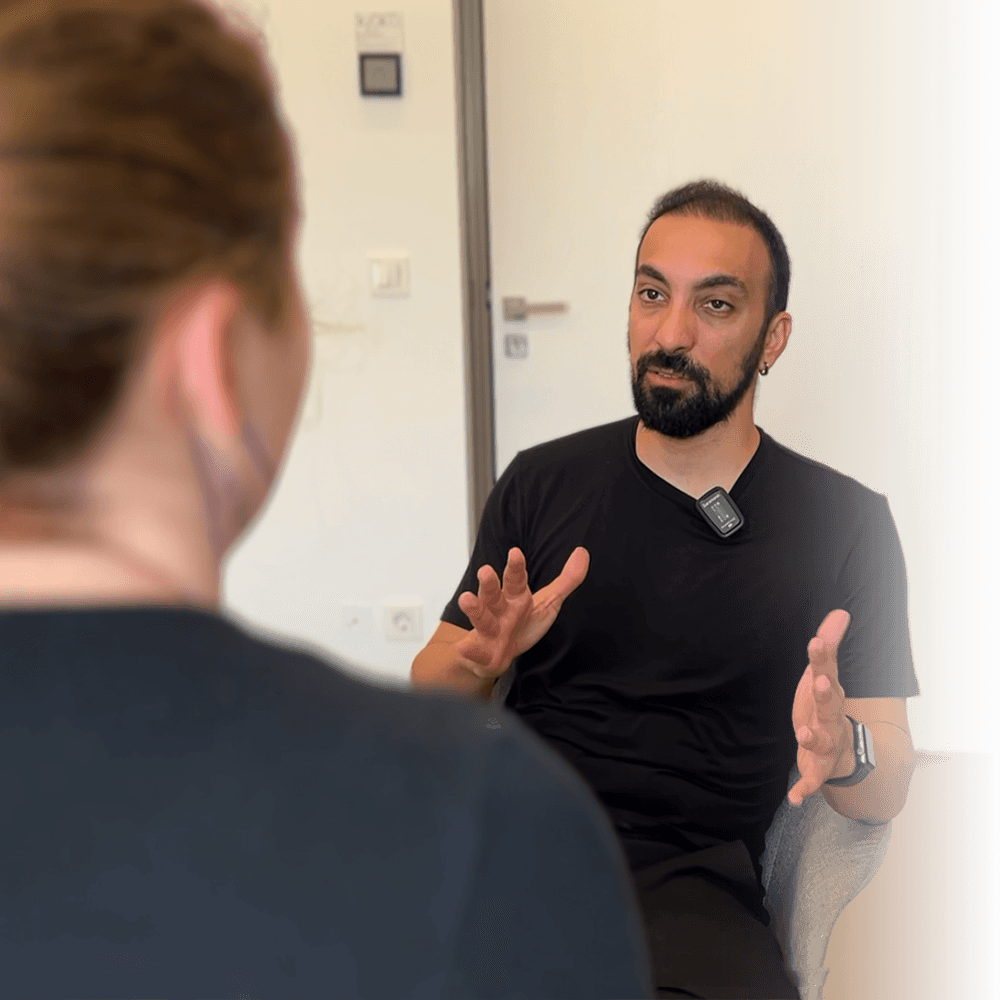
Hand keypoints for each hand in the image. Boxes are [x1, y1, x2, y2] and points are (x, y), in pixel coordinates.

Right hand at [453, 546, 589, 679]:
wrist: (495, 656)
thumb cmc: (521, 625)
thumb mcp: (548, 602)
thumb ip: (566, 580)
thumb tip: (582, 552)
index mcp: (516, 598)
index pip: (516, 579)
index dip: (516, 567)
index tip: (515, 552)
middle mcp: (499, 611)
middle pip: (493, 594)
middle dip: (489, 583)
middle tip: (485, 570)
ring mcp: (487, 631)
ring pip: (480, 618)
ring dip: (473, 608)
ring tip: (466, 599)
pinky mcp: (479, 654)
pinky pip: (472, 652)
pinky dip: (468, 651)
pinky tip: (463, 648)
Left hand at [787, 609, 851, 806]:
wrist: (842, 751)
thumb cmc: (826, 707)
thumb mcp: (824, 676)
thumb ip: (829, 645)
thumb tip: (840, 612)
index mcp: (830, 694)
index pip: (826, 672)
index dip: (822, 658)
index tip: (816, 642)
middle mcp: (832, 718)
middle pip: (830, 705)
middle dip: (826, 695)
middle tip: (821, 683)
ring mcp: (827, 744)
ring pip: (823, 741)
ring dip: (814, 739)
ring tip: (804, 735)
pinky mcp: (818, 768)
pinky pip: (813, 779)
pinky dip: (804, 788)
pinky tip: (793, 798)